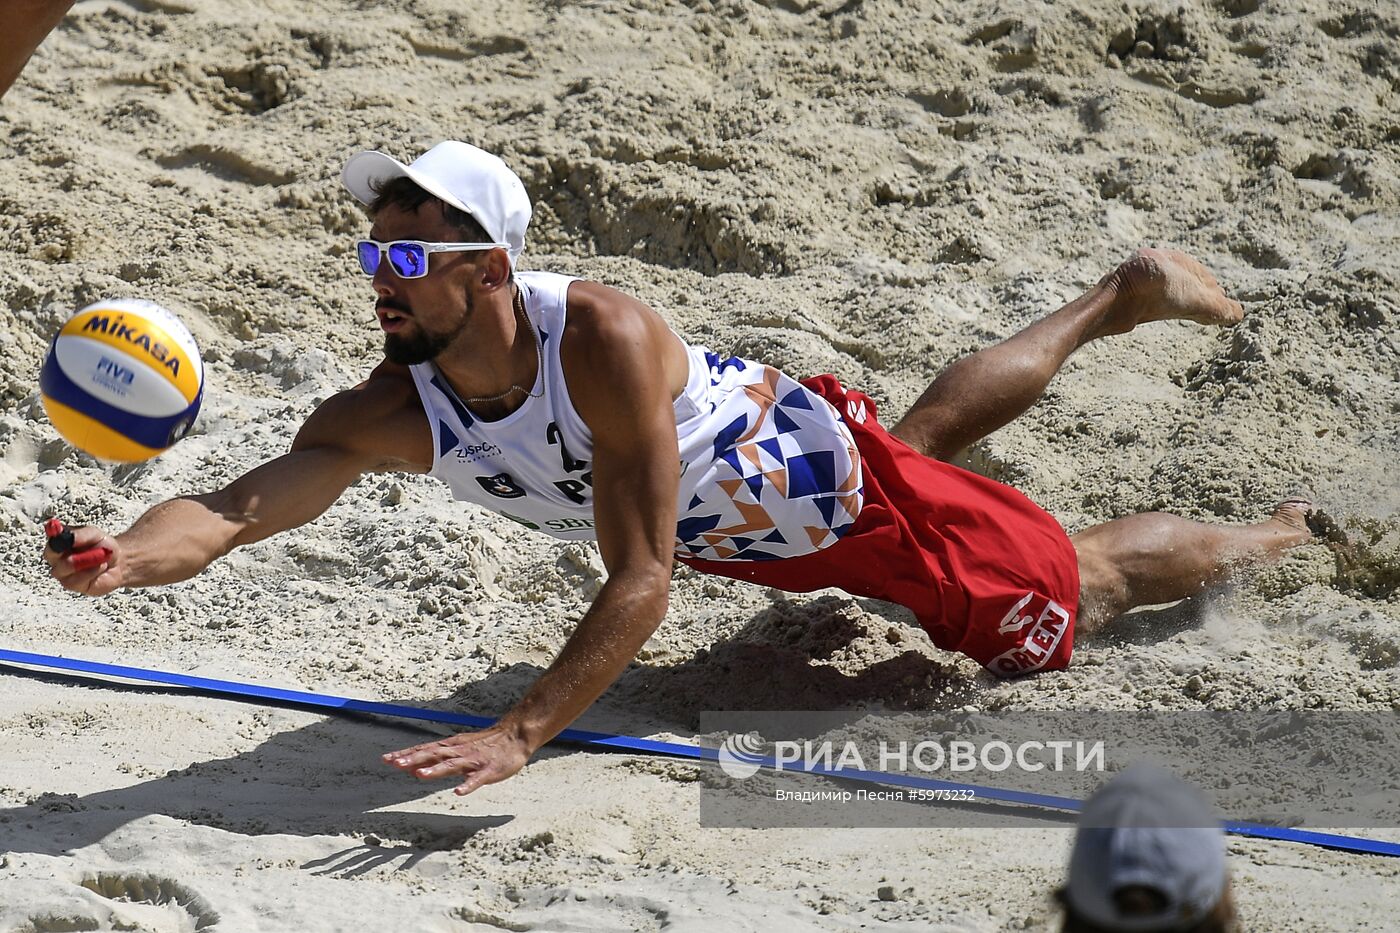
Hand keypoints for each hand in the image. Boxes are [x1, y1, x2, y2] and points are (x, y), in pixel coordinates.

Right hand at [45, 525, 122, 595]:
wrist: (118, 562)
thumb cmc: (102, 546)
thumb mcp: (94, 534)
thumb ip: (80, 534)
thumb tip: (68, 537)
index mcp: (58, 542)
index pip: (49, 541)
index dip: (55, 541)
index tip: (65, 539)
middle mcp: (56, 558)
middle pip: (50, 556)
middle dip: (69, 552)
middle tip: (87, 552)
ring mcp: (62, 573)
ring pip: (63, 569)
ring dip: (86, 562)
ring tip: (101, 557)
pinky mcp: (72, 585)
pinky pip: (76, 580)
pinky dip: (92, 572)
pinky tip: (101, 567)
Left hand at [383, 724, 532, 795]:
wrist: (515, 736)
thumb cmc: (485, 745)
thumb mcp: (457, 749)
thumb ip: (436, 759)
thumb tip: (411, 767)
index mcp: (451, 747)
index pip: (425, 750)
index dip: (406, 754)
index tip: (386, 759)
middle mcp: (459, 751)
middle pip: (434, 754)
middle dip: (415, 759)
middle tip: (396, 763)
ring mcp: (474, 760)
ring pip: (452, 765)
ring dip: (436, 770)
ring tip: (420, 775)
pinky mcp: (489, 770)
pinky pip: (477, 779)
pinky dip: (467, 785)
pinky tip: (458, 792)